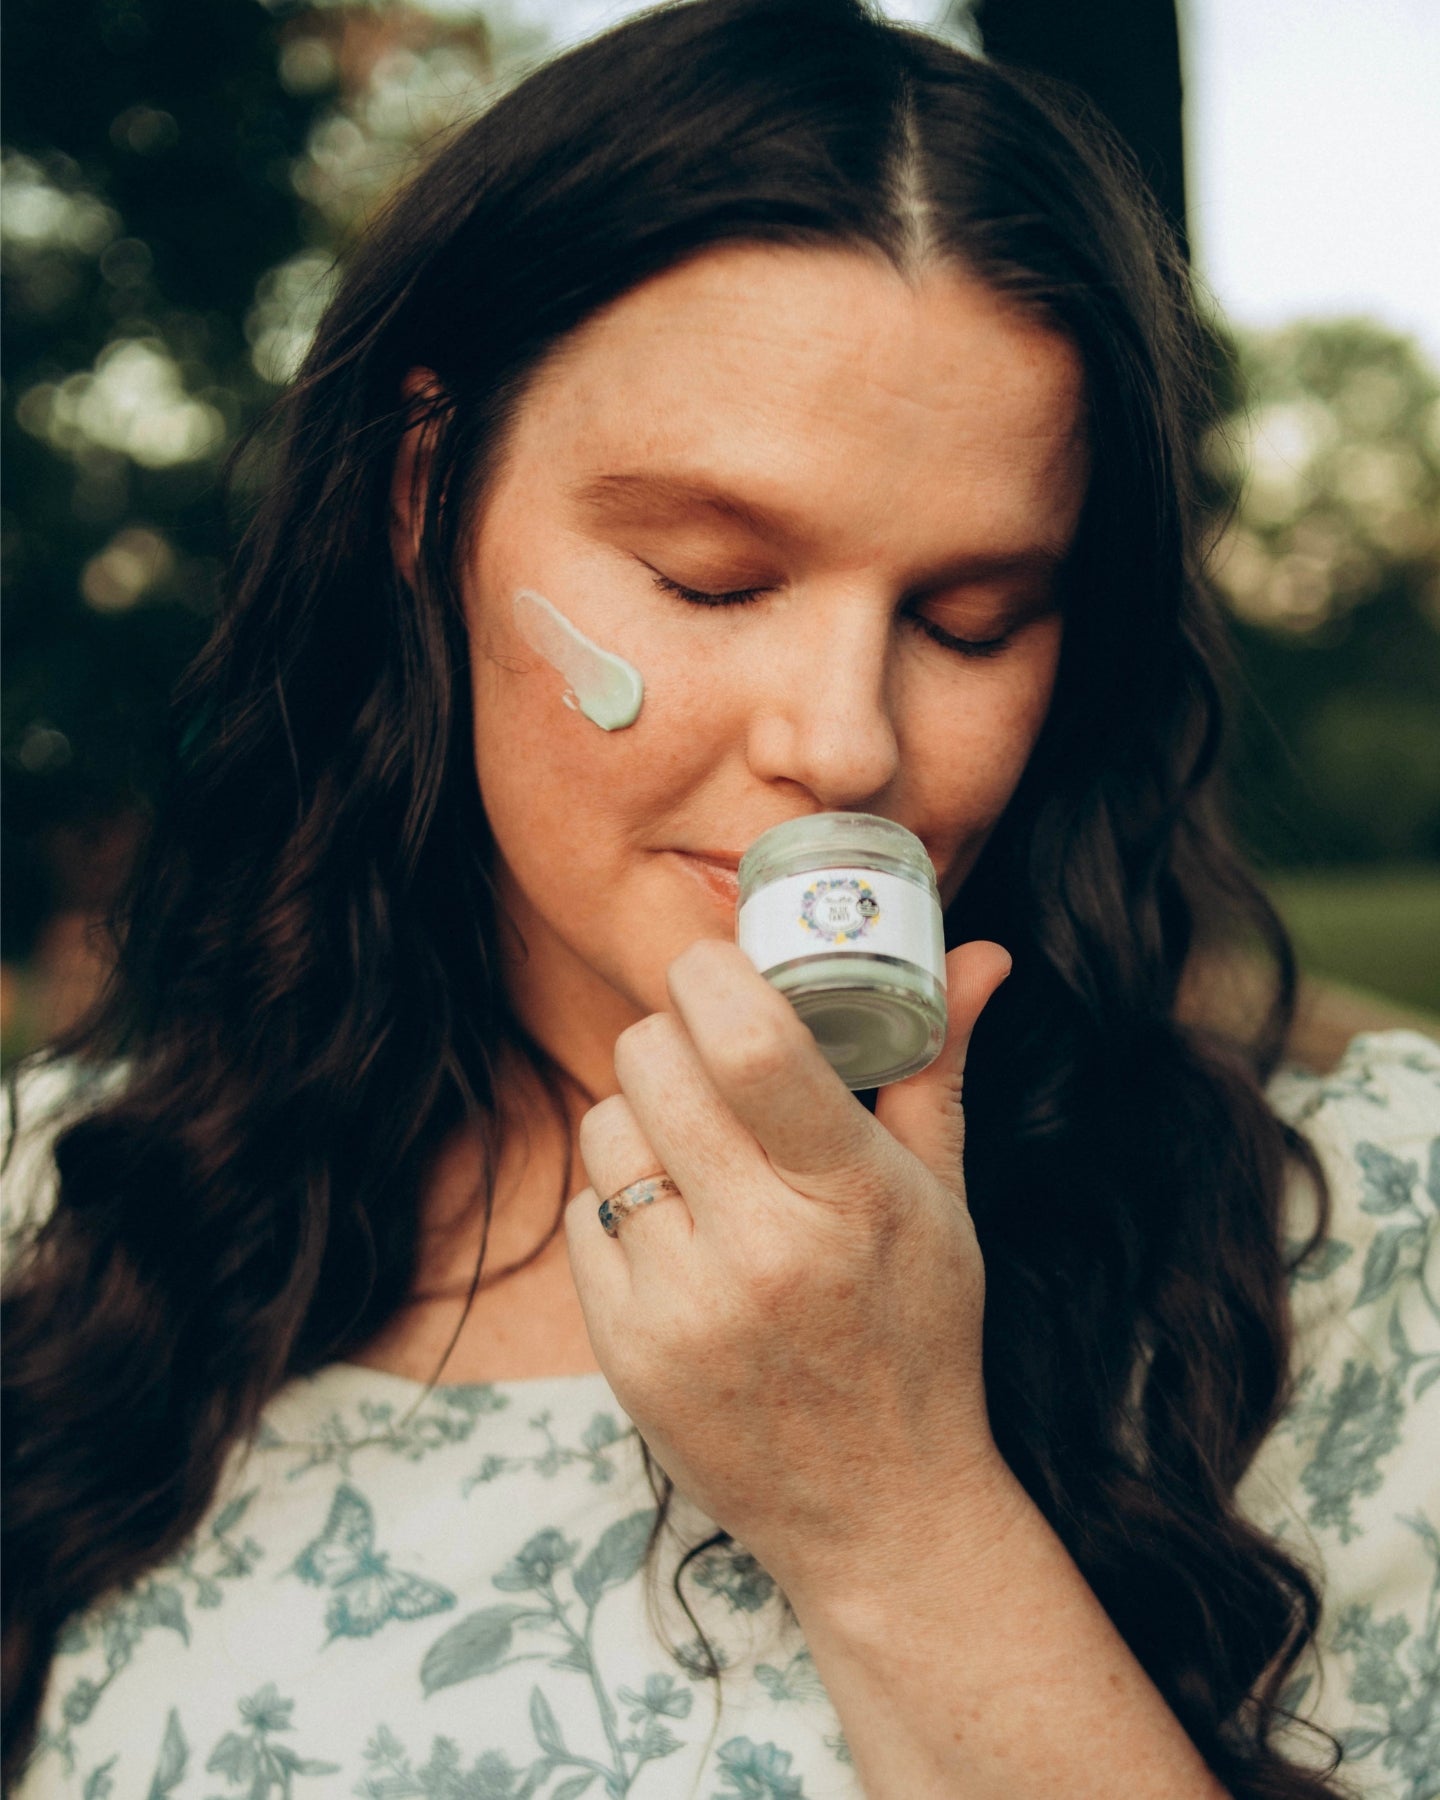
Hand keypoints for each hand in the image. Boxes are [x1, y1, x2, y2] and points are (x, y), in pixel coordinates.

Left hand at [564, 936, 1013, 1605]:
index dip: (711, 974)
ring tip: (694, 1152)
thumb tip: (977, 953)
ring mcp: (681, 1307)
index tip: (714, 965)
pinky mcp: (623, 1352)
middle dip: (673, 1035)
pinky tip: (673, 1231)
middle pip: (652, 1061)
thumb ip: (938, 1065)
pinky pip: (581, 1210)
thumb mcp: (943, 1201)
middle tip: (705, 1056)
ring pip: (604, 1128)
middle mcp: (760, 1250)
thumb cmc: (919, 1338)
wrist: (878, 1513)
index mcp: (850, 1197)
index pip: (752, 1042)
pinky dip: (616, 1201)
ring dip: (639, 1117)